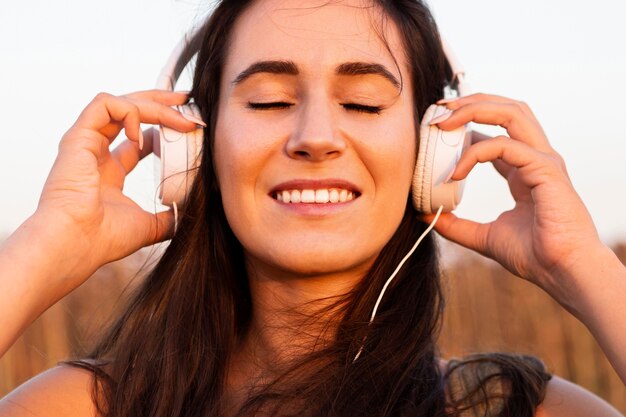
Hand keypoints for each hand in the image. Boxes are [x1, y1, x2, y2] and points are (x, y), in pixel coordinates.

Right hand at [35, 90, 199, 283]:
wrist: (75, 243)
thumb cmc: (102, 239)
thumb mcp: (148, 227)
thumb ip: (168, 219)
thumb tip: (188, 216)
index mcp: (109, 172)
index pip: (138, 139)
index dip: (163, 128)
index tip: (190, 127)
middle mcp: (95, 153)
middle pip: (130, 114)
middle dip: (161, 103)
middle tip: (188, 101)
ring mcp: (85, 143)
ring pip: (121, 104)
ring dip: (154, 105)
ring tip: (180, 116)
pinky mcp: (78, 136)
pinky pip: (104, 104)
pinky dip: (129, 111)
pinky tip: (144, 134)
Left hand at [423, 93, 602, 300]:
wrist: (562, 273)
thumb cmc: (533, 256)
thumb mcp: (483, 237)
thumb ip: (455, 225)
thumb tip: (424, 215)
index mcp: (524, 170)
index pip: (495, 132)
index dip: (466, 126)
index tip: (435, 131)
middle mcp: (536, 158)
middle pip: (506, 109)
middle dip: (471, 102)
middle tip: (438, 110)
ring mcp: (543, 160)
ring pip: (511, 113)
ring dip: (475, 109)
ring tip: (444, 121)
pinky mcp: (545, 169)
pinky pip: (506, 146)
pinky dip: (476, 153)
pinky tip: (455, 172)